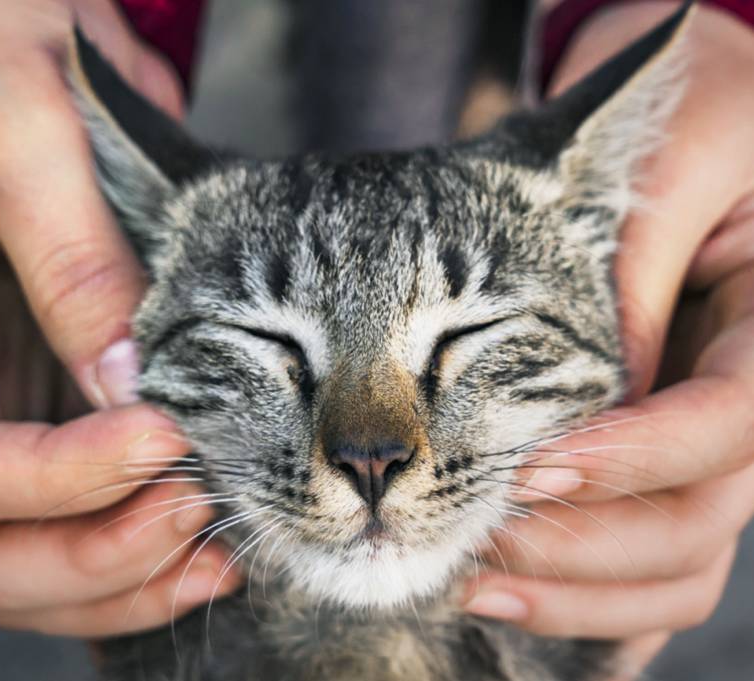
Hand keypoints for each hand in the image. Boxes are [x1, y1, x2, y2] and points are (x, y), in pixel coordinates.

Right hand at [0, 0, 235, 636]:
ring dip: (132, 574)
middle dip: (96, 554)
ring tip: (223, 547)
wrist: (17, 38)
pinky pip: (103, 514)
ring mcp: (25, 408)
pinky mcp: (81, 407)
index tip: (164, 435)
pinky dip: (157, 547)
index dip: (61, 477)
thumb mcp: (18, 127)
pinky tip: (222, 535)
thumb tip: (128, 381)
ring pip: (47, 552)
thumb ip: (70, 253)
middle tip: (197, 513)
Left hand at [463, 2, 753, 674]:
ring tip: (470, 584)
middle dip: (584, 542)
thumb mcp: (671, 166)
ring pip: (678, 561)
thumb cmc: (698, 122)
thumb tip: (580, 400)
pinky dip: (594, 601)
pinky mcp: (671, 462)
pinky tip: (518, 607)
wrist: (699, 128)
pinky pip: (656, 560)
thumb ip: (631, 275)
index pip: (729, 422)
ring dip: (576, 592)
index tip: (527, 464)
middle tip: (474, 541)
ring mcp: (715, 447)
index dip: (633, 457)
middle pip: (699, 519)